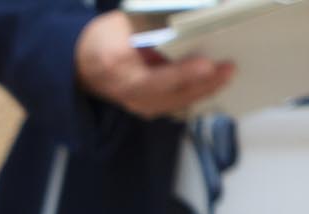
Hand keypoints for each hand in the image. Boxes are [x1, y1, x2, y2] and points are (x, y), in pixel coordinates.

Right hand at [75, 10, 233, 118]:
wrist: (80, 61)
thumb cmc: (105, 36)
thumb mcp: (124, 22)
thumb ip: (154, 23)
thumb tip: (204, 13)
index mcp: (113, 65)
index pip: (148, 77)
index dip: (179, 74)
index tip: (206, 65)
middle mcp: (122, 90)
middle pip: (165, 95)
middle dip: (200, 84)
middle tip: (228, 69)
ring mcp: (131, 102)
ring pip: (171, 103)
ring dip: (202, 91)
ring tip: (226, 75)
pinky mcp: (142, 105)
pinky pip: (171, 104)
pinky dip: (194, 95)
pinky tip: (212, 85)